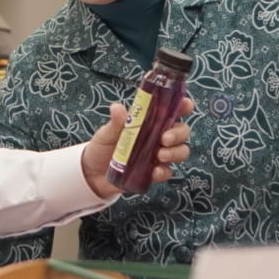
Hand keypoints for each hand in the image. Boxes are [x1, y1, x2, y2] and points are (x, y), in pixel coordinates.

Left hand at [80, 98, 196, 195]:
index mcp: (150, 121)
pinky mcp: (154, 173)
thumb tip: (117, 108)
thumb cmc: (103, 146)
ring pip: (180, 151)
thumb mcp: (107, 132)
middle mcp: (158, 137)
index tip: (186, 105)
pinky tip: (154, 172)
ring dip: (175, 152)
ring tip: (161, 155)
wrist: (92, 173)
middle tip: (165, 138)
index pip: (172, 110)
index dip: (183, 106)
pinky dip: (164, 172)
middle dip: (179, 133)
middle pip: (182, 131)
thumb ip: (116, 121)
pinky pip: (167, 172)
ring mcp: (158, 155)